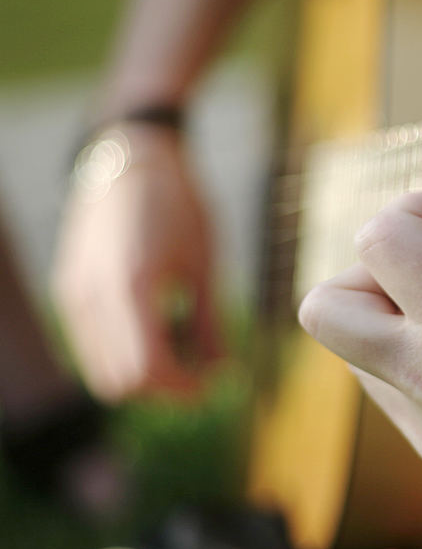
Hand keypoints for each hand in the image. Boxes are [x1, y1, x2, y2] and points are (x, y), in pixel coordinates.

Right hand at [53, 123, 220, 402]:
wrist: (133, 159)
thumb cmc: (180, 205)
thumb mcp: (207, 264)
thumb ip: (212, 324)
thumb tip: (226, 372)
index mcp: (132, 287)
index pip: (148, 373)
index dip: (185, 389)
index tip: (217, 381)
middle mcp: (93, 297)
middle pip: (122, 384)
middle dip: (166, 389)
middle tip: (205, 371)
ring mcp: (74, 296)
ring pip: (102, 371)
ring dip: (144, 375)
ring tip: (185, 346)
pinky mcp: (69, 291)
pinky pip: (93, 346)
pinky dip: (125, 353)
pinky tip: (159, 327)